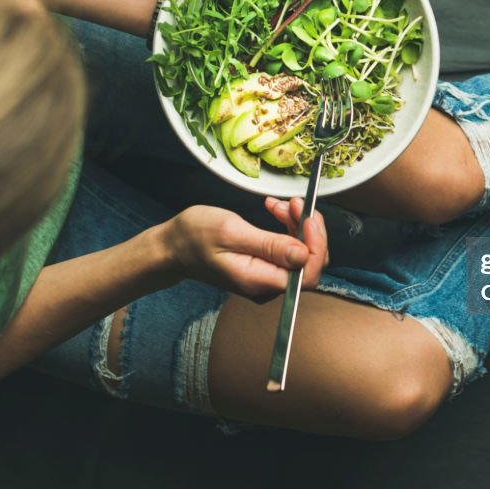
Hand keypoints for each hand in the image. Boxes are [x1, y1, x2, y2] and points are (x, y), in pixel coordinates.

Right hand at [161, 203, 327, 299]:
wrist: (173, 247)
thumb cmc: (194, 237)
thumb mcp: (230, 232)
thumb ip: (268, 245)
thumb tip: (302, 254)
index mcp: (259, 280)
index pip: (308, 273)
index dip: (316, 245)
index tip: (308, 217)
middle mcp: (266, 286)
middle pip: (309, 263)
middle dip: (308, 230)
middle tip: (293, 202)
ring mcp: (266, 279)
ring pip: (301, 254)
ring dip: (297, 225)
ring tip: (279, 204)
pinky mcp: (264, 268)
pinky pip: (288, 250)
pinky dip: (289, 227)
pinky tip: (276, 211)